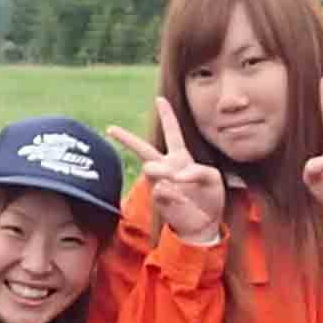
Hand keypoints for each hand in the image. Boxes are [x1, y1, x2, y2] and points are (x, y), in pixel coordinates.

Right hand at [104, 97, 229, 246]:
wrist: (205, 224)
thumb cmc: (209, 198)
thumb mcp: (212, 177)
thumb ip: (197, 171)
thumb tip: (176, 177)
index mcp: (181, 157)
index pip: (172, 132)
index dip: (167, 115)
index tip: (160, 99)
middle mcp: (167, 167)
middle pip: (143, 149)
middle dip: (126, 138)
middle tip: (110, 128)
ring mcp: (159, 182)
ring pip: (150, 167)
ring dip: (165, 171)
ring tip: (178, 180)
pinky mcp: (158, 198)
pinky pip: (160, 188)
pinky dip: (174, 193)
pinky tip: (182, 200)